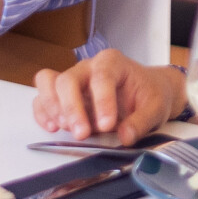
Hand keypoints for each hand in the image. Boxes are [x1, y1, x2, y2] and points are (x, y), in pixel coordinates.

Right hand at [33, 49, 186, 140]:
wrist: (145, 91)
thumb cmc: (149, 93)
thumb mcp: (156, 107)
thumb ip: (142, 121)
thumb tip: (126, 136)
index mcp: (112, 62)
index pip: (102, 77)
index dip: (102, 101)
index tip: (107, 125)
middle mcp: (88, 67)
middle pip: (68, 79)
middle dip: (73, 108)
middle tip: (82, 133)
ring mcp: (73, 79)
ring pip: (48, 82)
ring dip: (53, 108)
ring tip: (66, 128)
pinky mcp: (62, 95)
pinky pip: (42, 98)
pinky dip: (43, 113)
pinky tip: (53, 127)